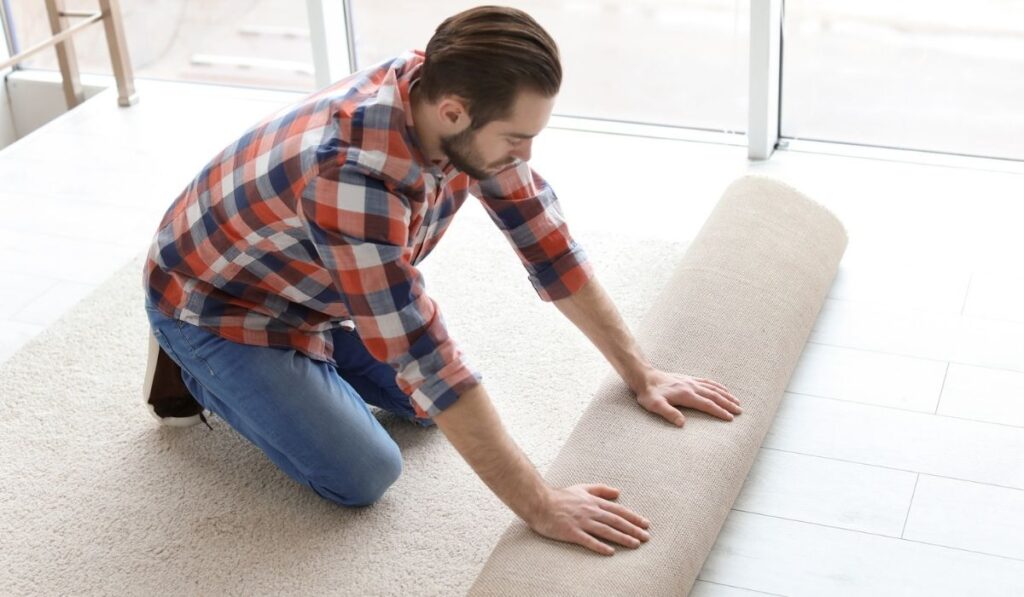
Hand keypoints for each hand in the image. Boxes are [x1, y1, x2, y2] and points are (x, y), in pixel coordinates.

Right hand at [525, 484, 649, 555]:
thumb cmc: (560, 496)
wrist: (539, 502)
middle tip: (646, 537)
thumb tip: (618, 492)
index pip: (618, 510)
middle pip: (616, 521)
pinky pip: (588, 540)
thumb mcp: (582, 488)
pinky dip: (600, 546)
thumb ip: (600, 489)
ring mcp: (581, 522)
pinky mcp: (571, 532)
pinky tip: (610, 552)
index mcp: (593, 501)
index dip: (633, 517)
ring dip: (622, 538)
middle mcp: (590, 511)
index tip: (645, 523)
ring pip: (606, 531)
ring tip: (635, 544)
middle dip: (633, 529)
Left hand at [634, 369, 741, 426]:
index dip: (719, 411)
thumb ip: (669, 413)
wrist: (644, 377)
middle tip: (740, 411)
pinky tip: (722, 389)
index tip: (730, 418)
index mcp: (686, 394)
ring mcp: (691, 381)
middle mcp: (691, 386)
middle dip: (728, 404)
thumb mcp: (655, 406)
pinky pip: (707, 382)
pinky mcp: (688, 379)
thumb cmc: (648, 394)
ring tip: (736, 401)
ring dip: (726, 394)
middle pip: (714, 395)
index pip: (707, 404)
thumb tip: (682, 424)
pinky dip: (717, 386)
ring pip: (713, 388)